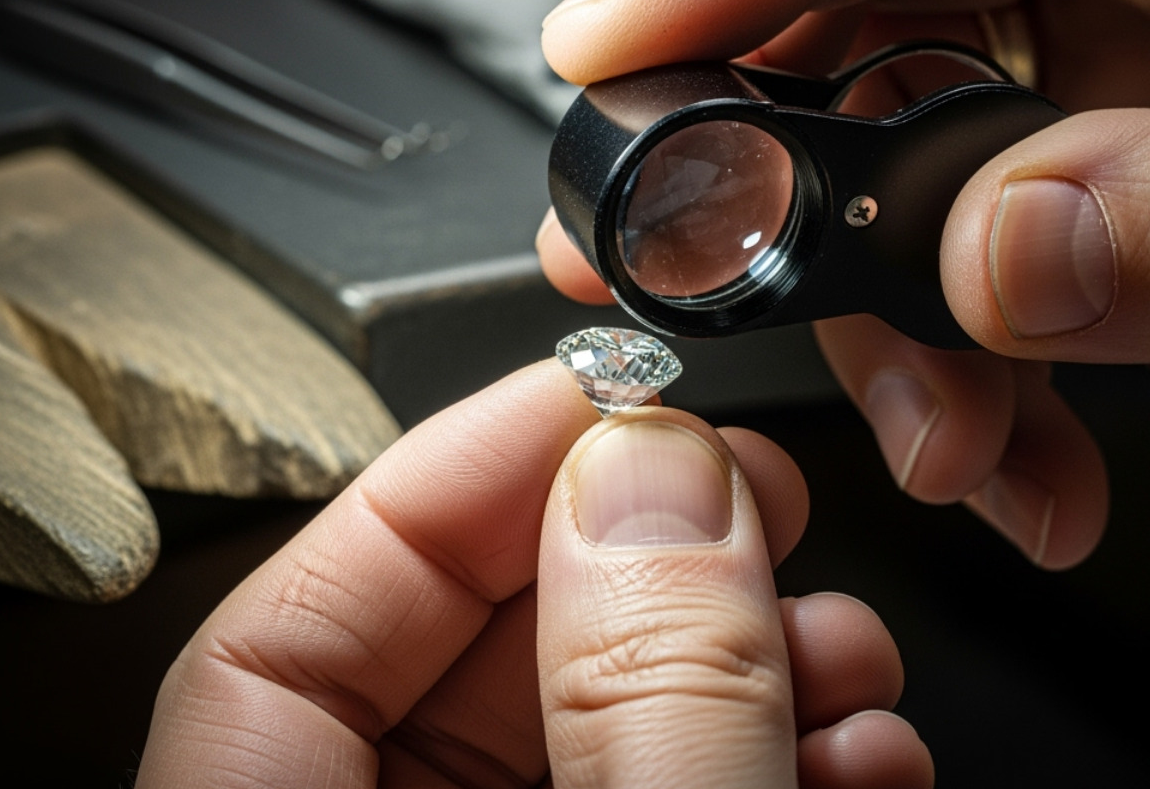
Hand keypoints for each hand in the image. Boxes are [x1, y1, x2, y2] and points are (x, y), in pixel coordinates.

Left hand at [136, 362, 931, 787]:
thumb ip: (645, 703)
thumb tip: (654, 485)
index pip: (288, 640)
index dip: (439, 486)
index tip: (591, 397)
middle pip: (480, 664)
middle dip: (648, 555)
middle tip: (753, 491)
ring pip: (608, 726)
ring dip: (753, 658)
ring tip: (843, 646)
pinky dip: (784, 753)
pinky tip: (861, 745)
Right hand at [536, 0, 1149, 553]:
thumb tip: (1004, 248)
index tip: (617, 41)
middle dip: (772, 144)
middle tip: (684, 255)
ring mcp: (1118, 71)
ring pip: (890, 152)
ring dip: (879, 317)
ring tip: (952, 444)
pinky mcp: (1095, 188)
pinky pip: (951, 264)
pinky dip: (948, 381)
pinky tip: (1014, 461)